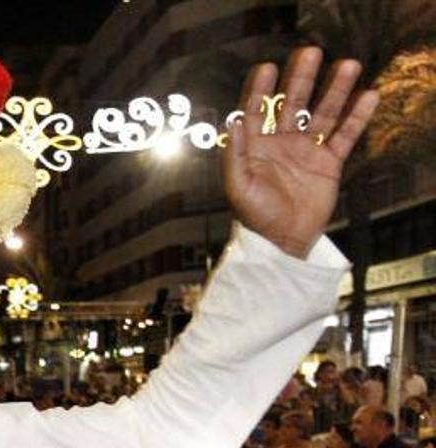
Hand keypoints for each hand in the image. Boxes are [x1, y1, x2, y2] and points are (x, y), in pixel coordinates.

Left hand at [224, 47, 379, 257]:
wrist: (282, 242)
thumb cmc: (254, 217)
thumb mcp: (238, 186)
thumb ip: (234, 154)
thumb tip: (232, 122)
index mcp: (255, 146)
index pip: (257, 110)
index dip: (261, 88)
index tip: (268, 67)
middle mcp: (280, 142)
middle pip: (293, 103)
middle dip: (301, 78)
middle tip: (310, 52)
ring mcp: (306, 150)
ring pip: (322, 113)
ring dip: (335, 90)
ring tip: (348, 65)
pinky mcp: (328, 163)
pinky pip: (345, 136)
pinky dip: (357, 117)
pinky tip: (367, 95)